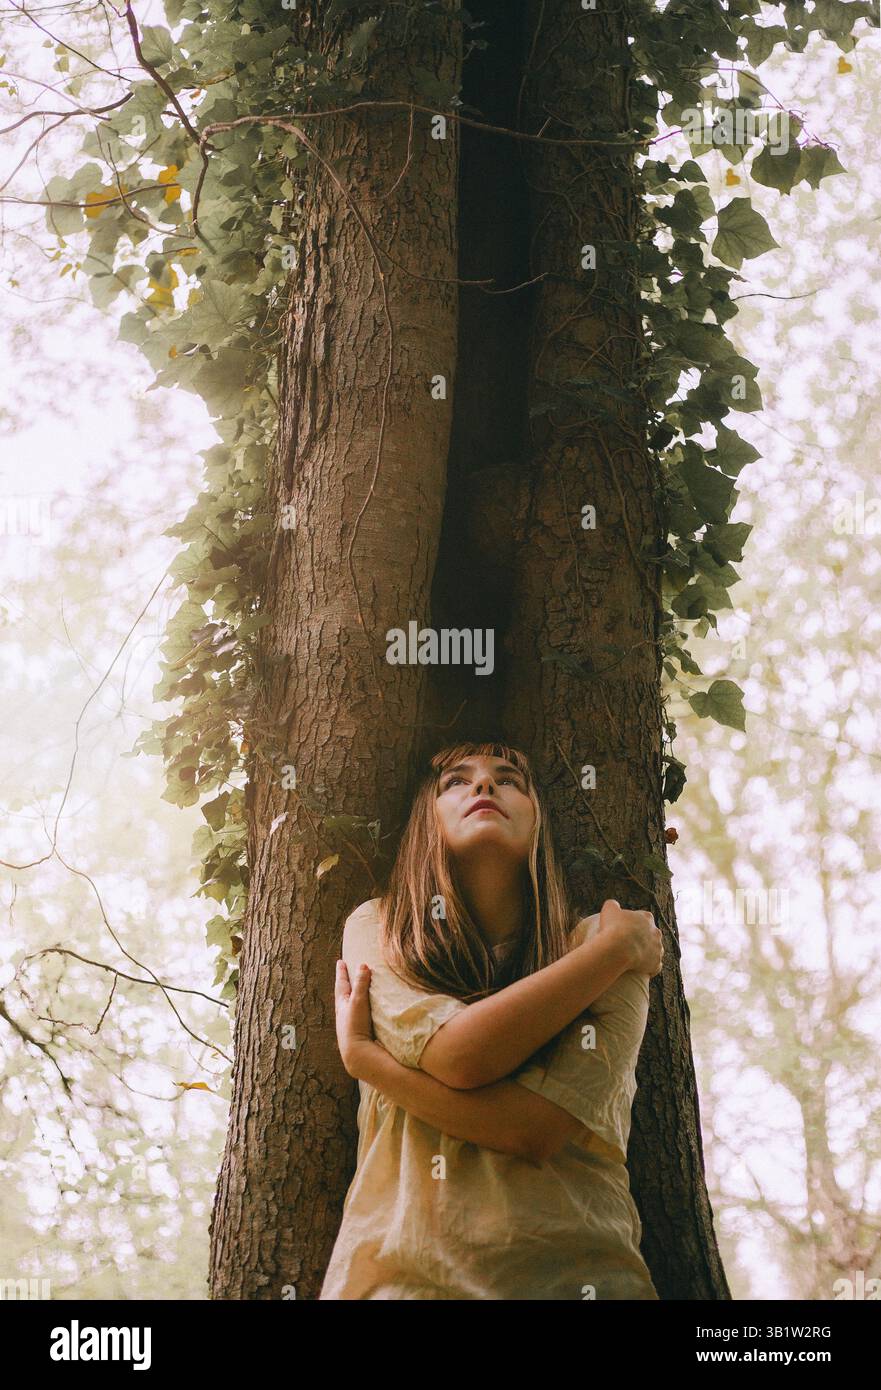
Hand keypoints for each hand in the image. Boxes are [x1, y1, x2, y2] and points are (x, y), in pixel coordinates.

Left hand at [334, 960, 376, 1076]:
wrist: (357, 1053)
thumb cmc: (355, 1025)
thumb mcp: (357, 1001)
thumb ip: (361, 984)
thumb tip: (363, 965)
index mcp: (342, 1004)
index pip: (341, 983)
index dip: (342, 972)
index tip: (340, 962)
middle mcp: (344, 1013)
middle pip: (344, 993)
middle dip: (345, 982)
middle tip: (345, 972)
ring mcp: (351, 1022)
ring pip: (350, 1004)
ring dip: (353, 995)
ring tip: (355, 989)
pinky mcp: (359, 1031)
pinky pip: (359, 1014)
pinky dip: (361, 1007)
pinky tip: (365, 1011)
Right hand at [597, 899, 663, 976]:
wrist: (618, 949)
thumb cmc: (613, 927)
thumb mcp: (609, 909)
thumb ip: (613, 905)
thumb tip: (613, 905)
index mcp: (647, 918)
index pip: (644, 918)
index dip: (635, 923)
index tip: (625, 928)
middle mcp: (656, 932)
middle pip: (651, 934)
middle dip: (643, 938)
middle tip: (629, 943)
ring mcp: (658, 949)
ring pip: (655, 950)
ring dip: (647, 953)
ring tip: (634, 957)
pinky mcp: (656, 963)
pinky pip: (655, 966)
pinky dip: (650, 967)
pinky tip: (641, 969)